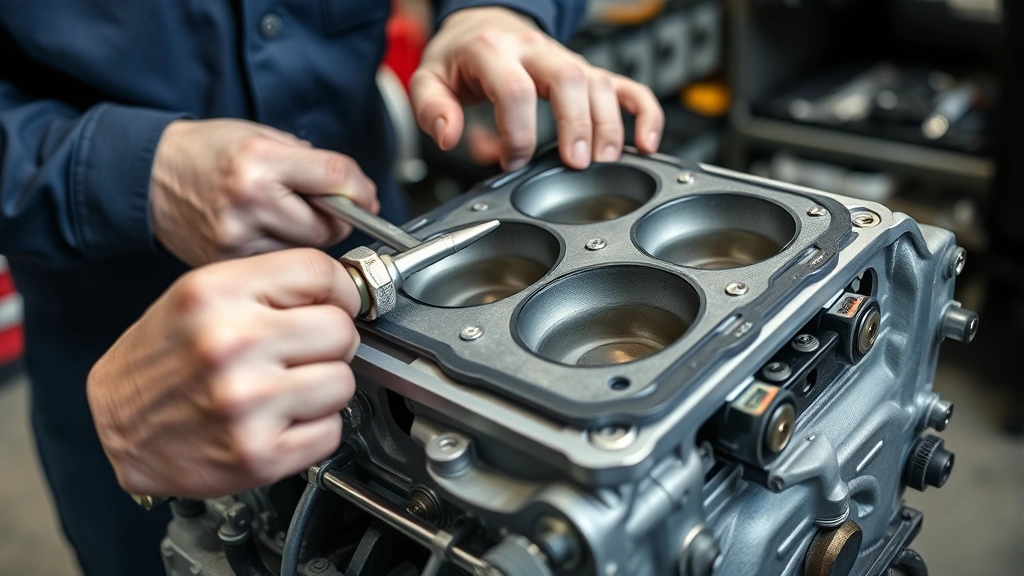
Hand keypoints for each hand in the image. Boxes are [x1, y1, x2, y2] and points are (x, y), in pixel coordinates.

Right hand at [86, 249, 361, 498]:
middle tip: (302, 351)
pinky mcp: (258, 454)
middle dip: (330, 341)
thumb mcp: (204, 296)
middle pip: (341, 330)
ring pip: (343, 382)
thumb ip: (272, 285)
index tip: (337, 301)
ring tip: (286, 387)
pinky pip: (331, 431)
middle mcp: (231, 344)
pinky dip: (314, 428)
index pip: (319, 272)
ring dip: (323, 387)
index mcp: (217, 294)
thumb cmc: (164, 358)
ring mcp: (246, 403)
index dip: (340, 288)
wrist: (115, 424)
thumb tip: (345, 288)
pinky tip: (281, 419)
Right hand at [150, 119, 378, 265]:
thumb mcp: (263, 137)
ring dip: (309, 240)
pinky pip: (281, 269)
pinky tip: (264, 237)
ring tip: (282, 219)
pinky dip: (284, 257)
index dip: (359, 189)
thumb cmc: (209, 153)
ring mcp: (237, 240)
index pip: (336, 178)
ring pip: (309, 253)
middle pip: (329, 226)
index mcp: (259, 162)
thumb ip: (313, 163)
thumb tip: (361, 196)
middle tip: (315, 207)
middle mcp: (248, 203)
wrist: (152, 179)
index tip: (365, 195)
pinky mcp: (230, 266)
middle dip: (334, 218)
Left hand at [411, 7, 664, 171]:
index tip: (511, 162)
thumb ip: (432, 109)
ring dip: (608, 126)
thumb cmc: (460, 58)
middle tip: (575, 164)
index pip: (515, 90)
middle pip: (570, 79)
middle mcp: (537, 52)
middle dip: (577, 125)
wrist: (484, 25)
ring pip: (599, 84)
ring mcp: (567, 61)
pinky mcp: (588, 72)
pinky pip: (626, 86)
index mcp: (494, 52)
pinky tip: (647, 141)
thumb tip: (448, 136)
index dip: (517, 133)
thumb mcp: (429, 78)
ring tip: (605, 160)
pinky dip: (644, 112)